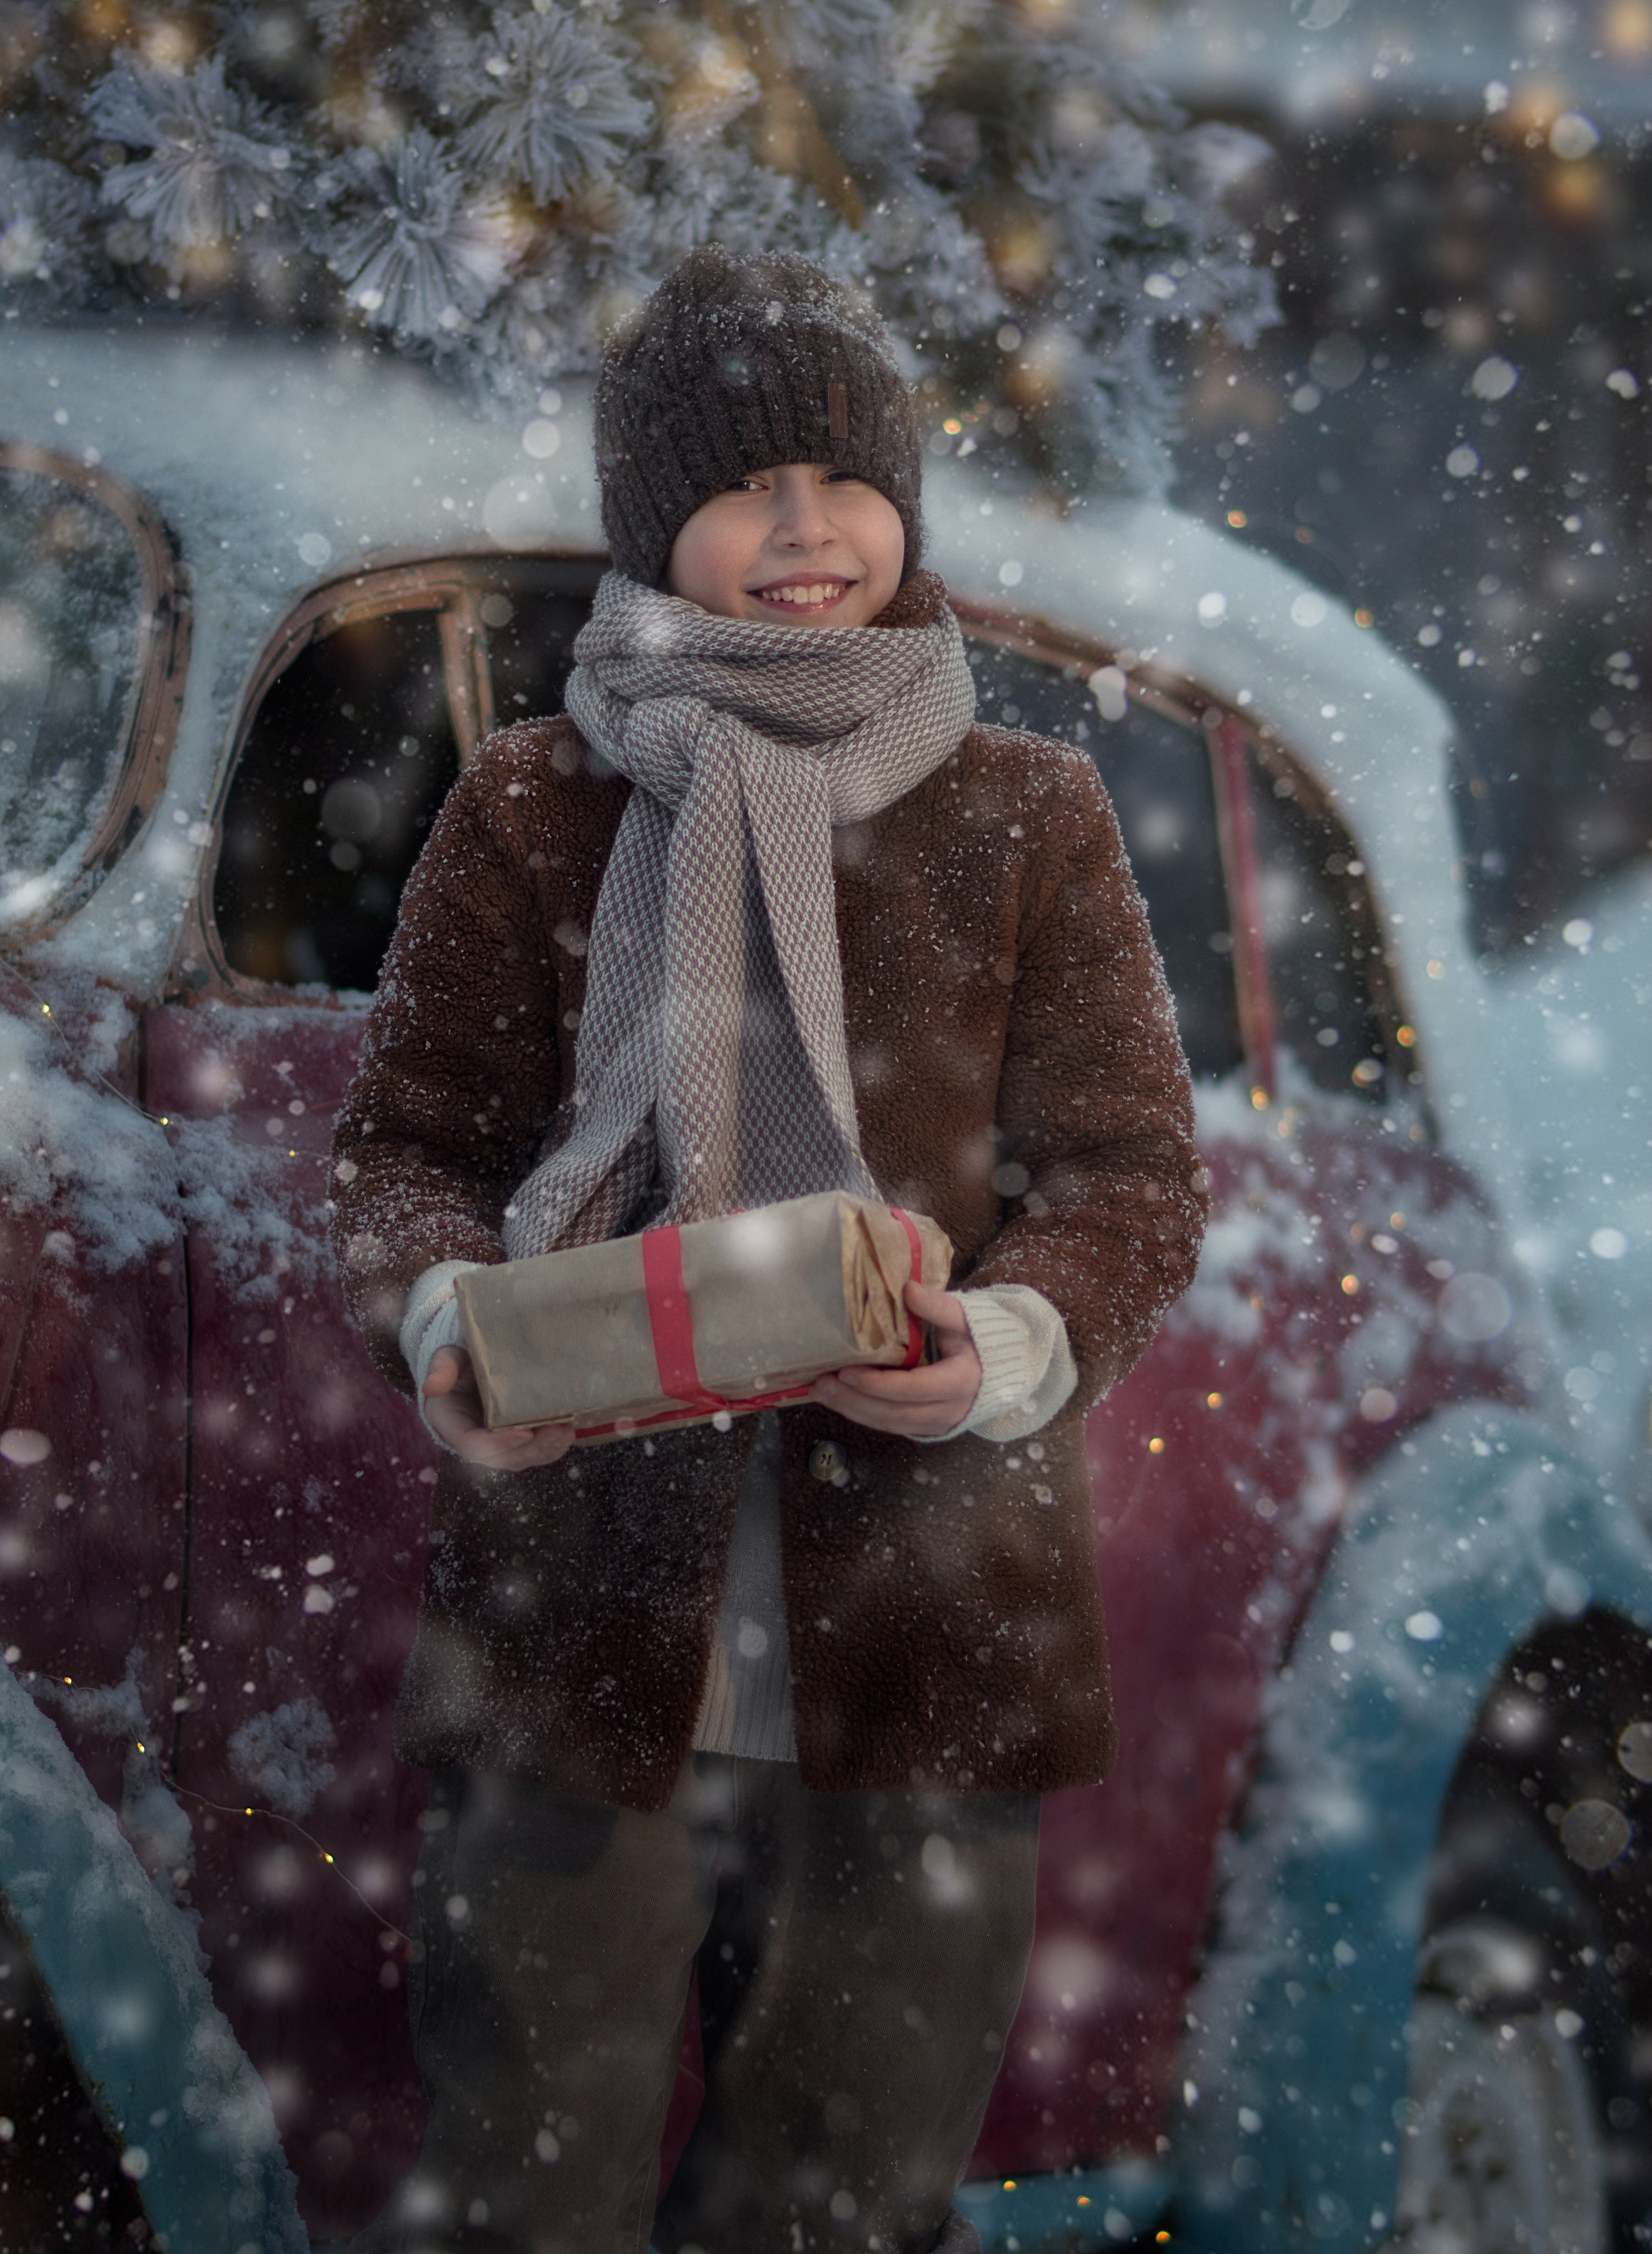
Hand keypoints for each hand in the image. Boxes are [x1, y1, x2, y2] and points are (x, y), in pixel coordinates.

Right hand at [422, 1345, 576, 1470]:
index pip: (471, 1444)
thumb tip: (431, 1386)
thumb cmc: (459, 1357)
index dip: (498, 1444)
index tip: (525, 1433)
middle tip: (558, 1432)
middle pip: (500, 1458)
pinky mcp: (510, 1439)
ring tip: (567, 1432)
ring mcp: (492, 1443)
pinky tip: (567, 1434)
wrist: (470, 1360)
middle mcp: (470, 1440)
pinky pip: (529, 1452)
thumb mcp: (447, 1357)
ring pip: (518, 1458)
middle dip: (531, 1450)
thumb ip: (441, 1368)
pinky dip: (549, 1447)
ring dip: (545, 1450)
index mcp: (449, 1422)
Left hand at [810, 1282, 980, 1438]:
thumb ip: (938, 1306)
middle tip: (821, 1384)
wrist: (1001, 1369)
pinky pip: (891, 1426)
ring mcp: (936, 1424)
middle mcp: (947, 1411)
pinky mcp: (926, 1428)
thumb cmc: (980, 1339)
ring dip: (852, 1410)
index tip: (845, 1371)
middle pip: (893, 1413)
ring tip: (820, 1392)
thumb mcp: (964, 1318)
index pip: (911, 1388)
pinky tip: (839, 1400)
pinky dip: (863, 1414)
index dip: (876, 1384)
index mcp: (959, 1382)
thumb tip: (908, 1289)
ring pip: (888, 1424)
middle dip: (853, 1400)